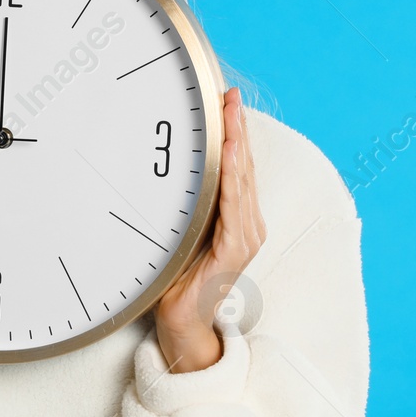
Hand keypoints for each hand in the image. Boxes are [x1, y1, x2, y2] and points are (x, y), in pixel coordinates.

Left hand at [150, 87, 266, 372]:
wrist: (180, 321)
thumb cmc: (177, 276)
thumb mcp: (182, 228)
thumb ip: (187, 202)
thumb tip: (167, 165)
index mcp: (238, 218)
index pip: (239, 165)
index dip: (236, 131)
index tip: (227, 99)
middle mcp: (248, 224)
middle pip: (245, 167)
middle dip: (237, 128)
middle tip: (230, 95)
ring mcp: (245, 237)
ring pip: (243, 181)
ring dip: (237, 145)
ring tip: (232, 116)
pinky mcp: (235, 250)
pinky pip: (235, 208)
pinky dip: (234, 179)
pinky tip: (230, 156)